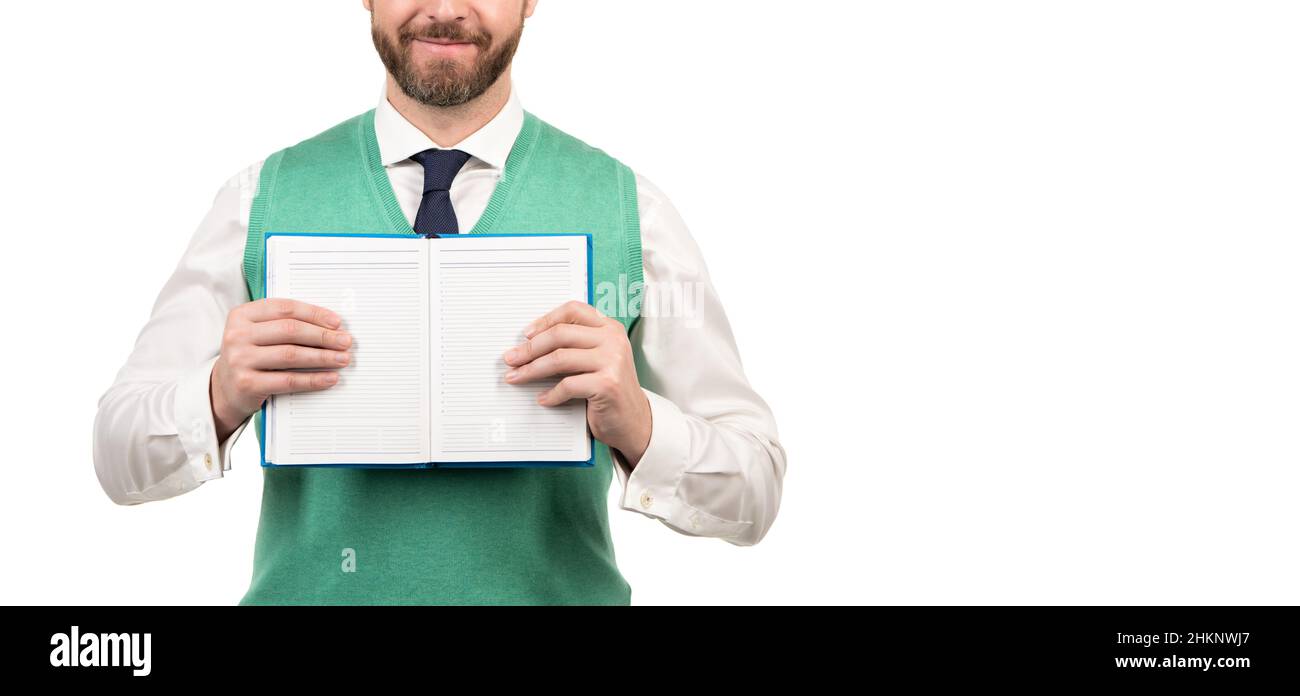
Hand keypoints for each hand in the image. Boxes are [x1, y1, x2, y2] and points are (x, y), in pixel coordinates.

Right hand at [210, 298, 352, 441]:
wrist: (224, 388)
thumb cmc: (251, 355)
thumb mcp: (259, 333)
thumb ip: (285, 323)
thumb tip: (331, 325)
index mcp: (242, 314)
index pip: (285, 308)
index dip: (314, 313)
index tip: (337, 322)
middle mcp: (237, 335)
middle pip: (290, 330)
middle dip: (323, 336)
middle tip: (345, 341)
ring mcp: (240, 359)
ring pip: (291, 355)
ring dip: (322, 357)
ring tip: (343, 359)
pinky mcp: (247, 384)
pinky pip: (288, 380)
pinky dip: (313, 379)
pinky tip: (330, 378)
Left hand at [503, 301, 651, 465]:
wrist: (634, 420)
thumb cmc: (608, 388)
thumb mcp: (598, 358)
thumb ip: (576, 344)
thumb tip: (530, 342)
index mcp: (610, 327)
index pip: (573, 310)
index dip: (546, 319)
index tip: (526, 334)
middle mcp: (613, 340)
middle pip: (560, 334)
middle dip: (529, 348)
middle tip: (511, 358)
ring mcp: (612, 361)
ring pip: (559, 358)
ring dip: (531, 370)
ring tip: (516, 377)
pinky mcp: (607, 384)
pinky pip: (567, 385)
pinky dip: (551, 394)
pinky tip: (543, 399)